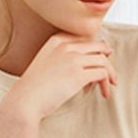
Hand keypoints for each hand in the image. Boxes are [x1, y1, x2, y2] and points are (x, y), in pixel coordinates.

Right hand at [2, 32, 116, 122]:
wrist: (25, 99)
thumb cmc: (33, 87)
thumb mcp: (45, 63)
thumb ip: (60, 58)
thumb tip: (81, 66)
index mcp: (55, 41)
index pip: (84, 38)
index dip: (97, 48)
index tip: (102, 57)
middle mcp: (65, 46)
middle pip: (97, 47)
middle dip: (108, 60)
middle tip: (112, 73)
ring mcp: (72, 59)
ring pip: (103, 60)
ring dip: (111, 74)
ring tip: (110, 86)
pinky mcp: (78, 75)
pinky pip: (102, 74)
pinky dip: (107, 84)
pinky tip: (104, 93)